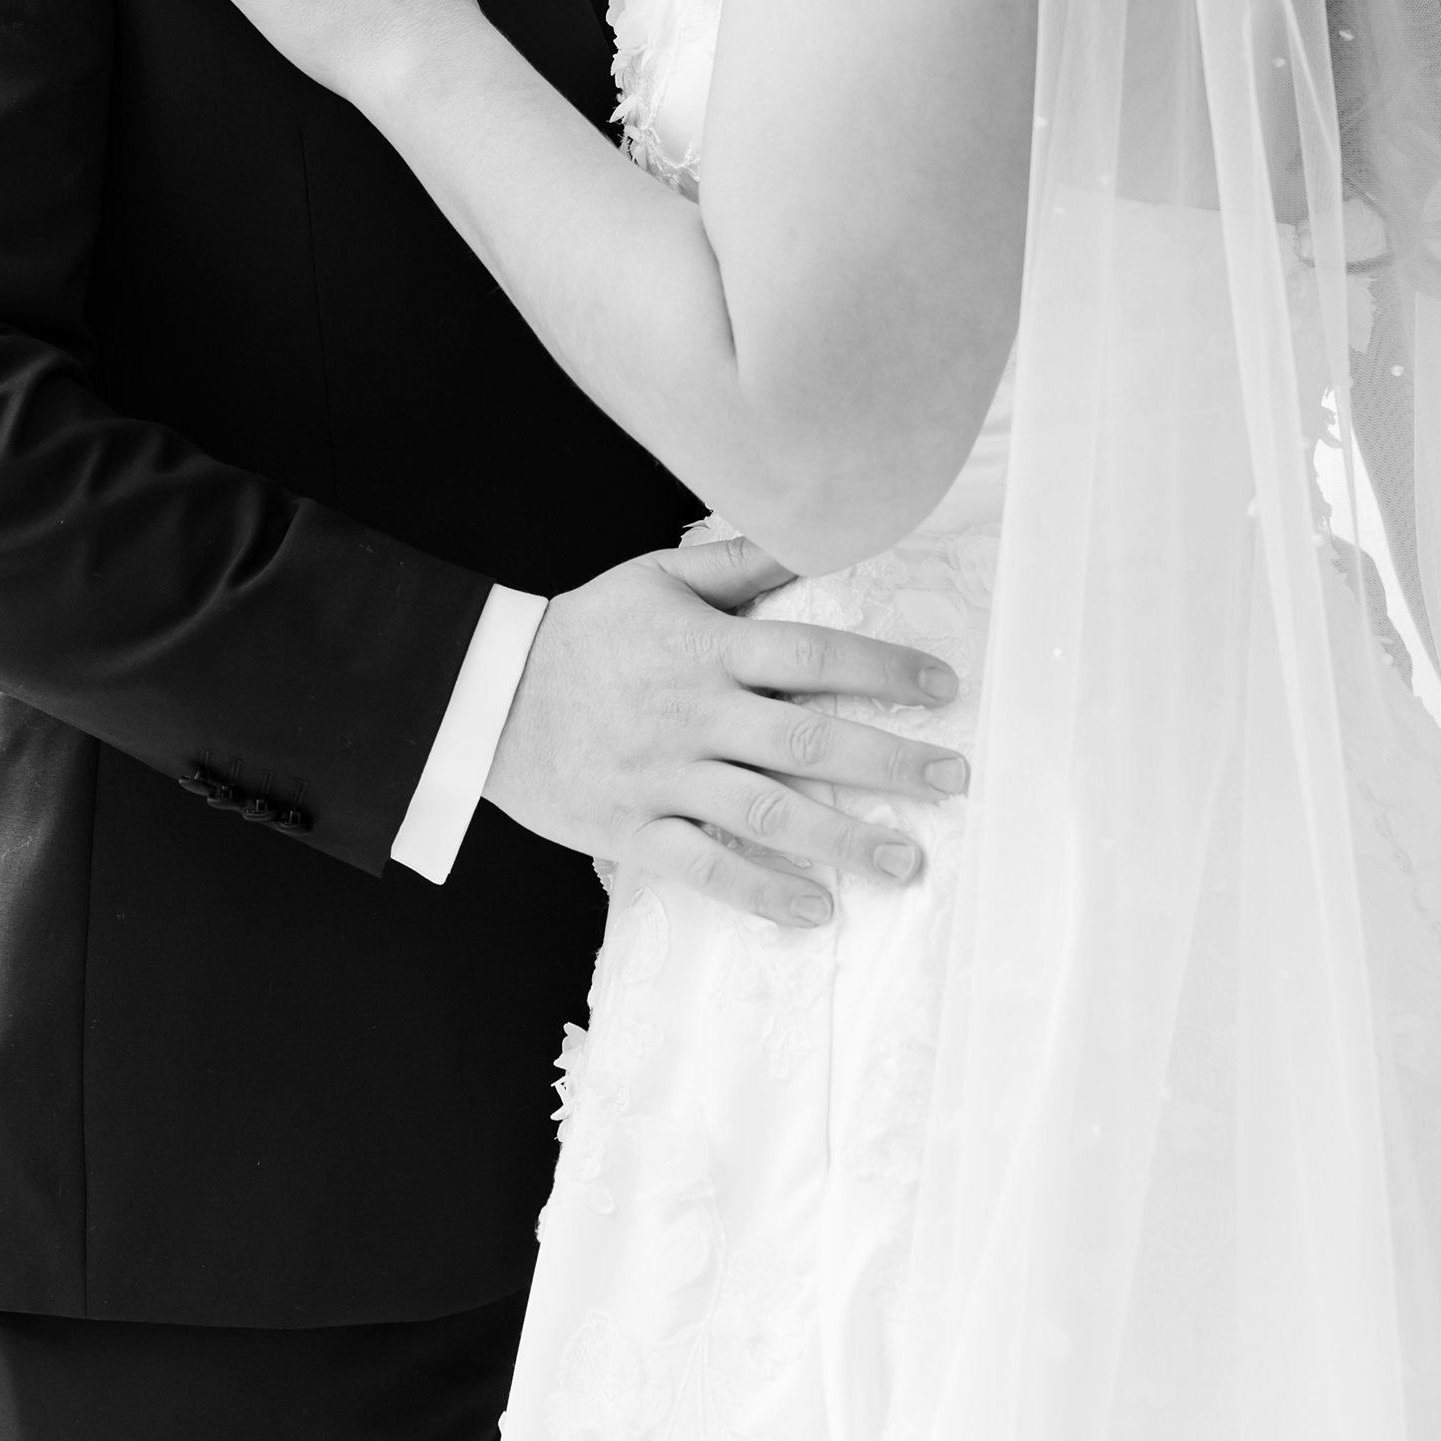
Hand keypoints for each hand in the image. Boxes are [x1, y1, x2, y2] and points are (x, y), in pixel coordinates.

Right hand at [485, 531, 967, 924]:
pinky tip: (814, 910)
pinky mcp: (633, 829)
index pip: (811, 654)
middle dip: (888, 761)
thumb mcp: (657, 577)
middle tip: (954, 779)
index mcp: (706, 647)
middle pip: (807, 739)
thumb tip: (811, 530)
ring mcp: (663, 776)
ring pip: (767, 812)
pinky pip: (704, 868)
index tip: (942, 686)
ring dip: (843, 838)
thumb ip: (737, 562)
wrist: (487, 695)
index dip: (882, 667)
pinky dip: (760, 892)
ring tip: (906, 860)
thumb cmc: (584, 631)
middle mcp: (694, 713)